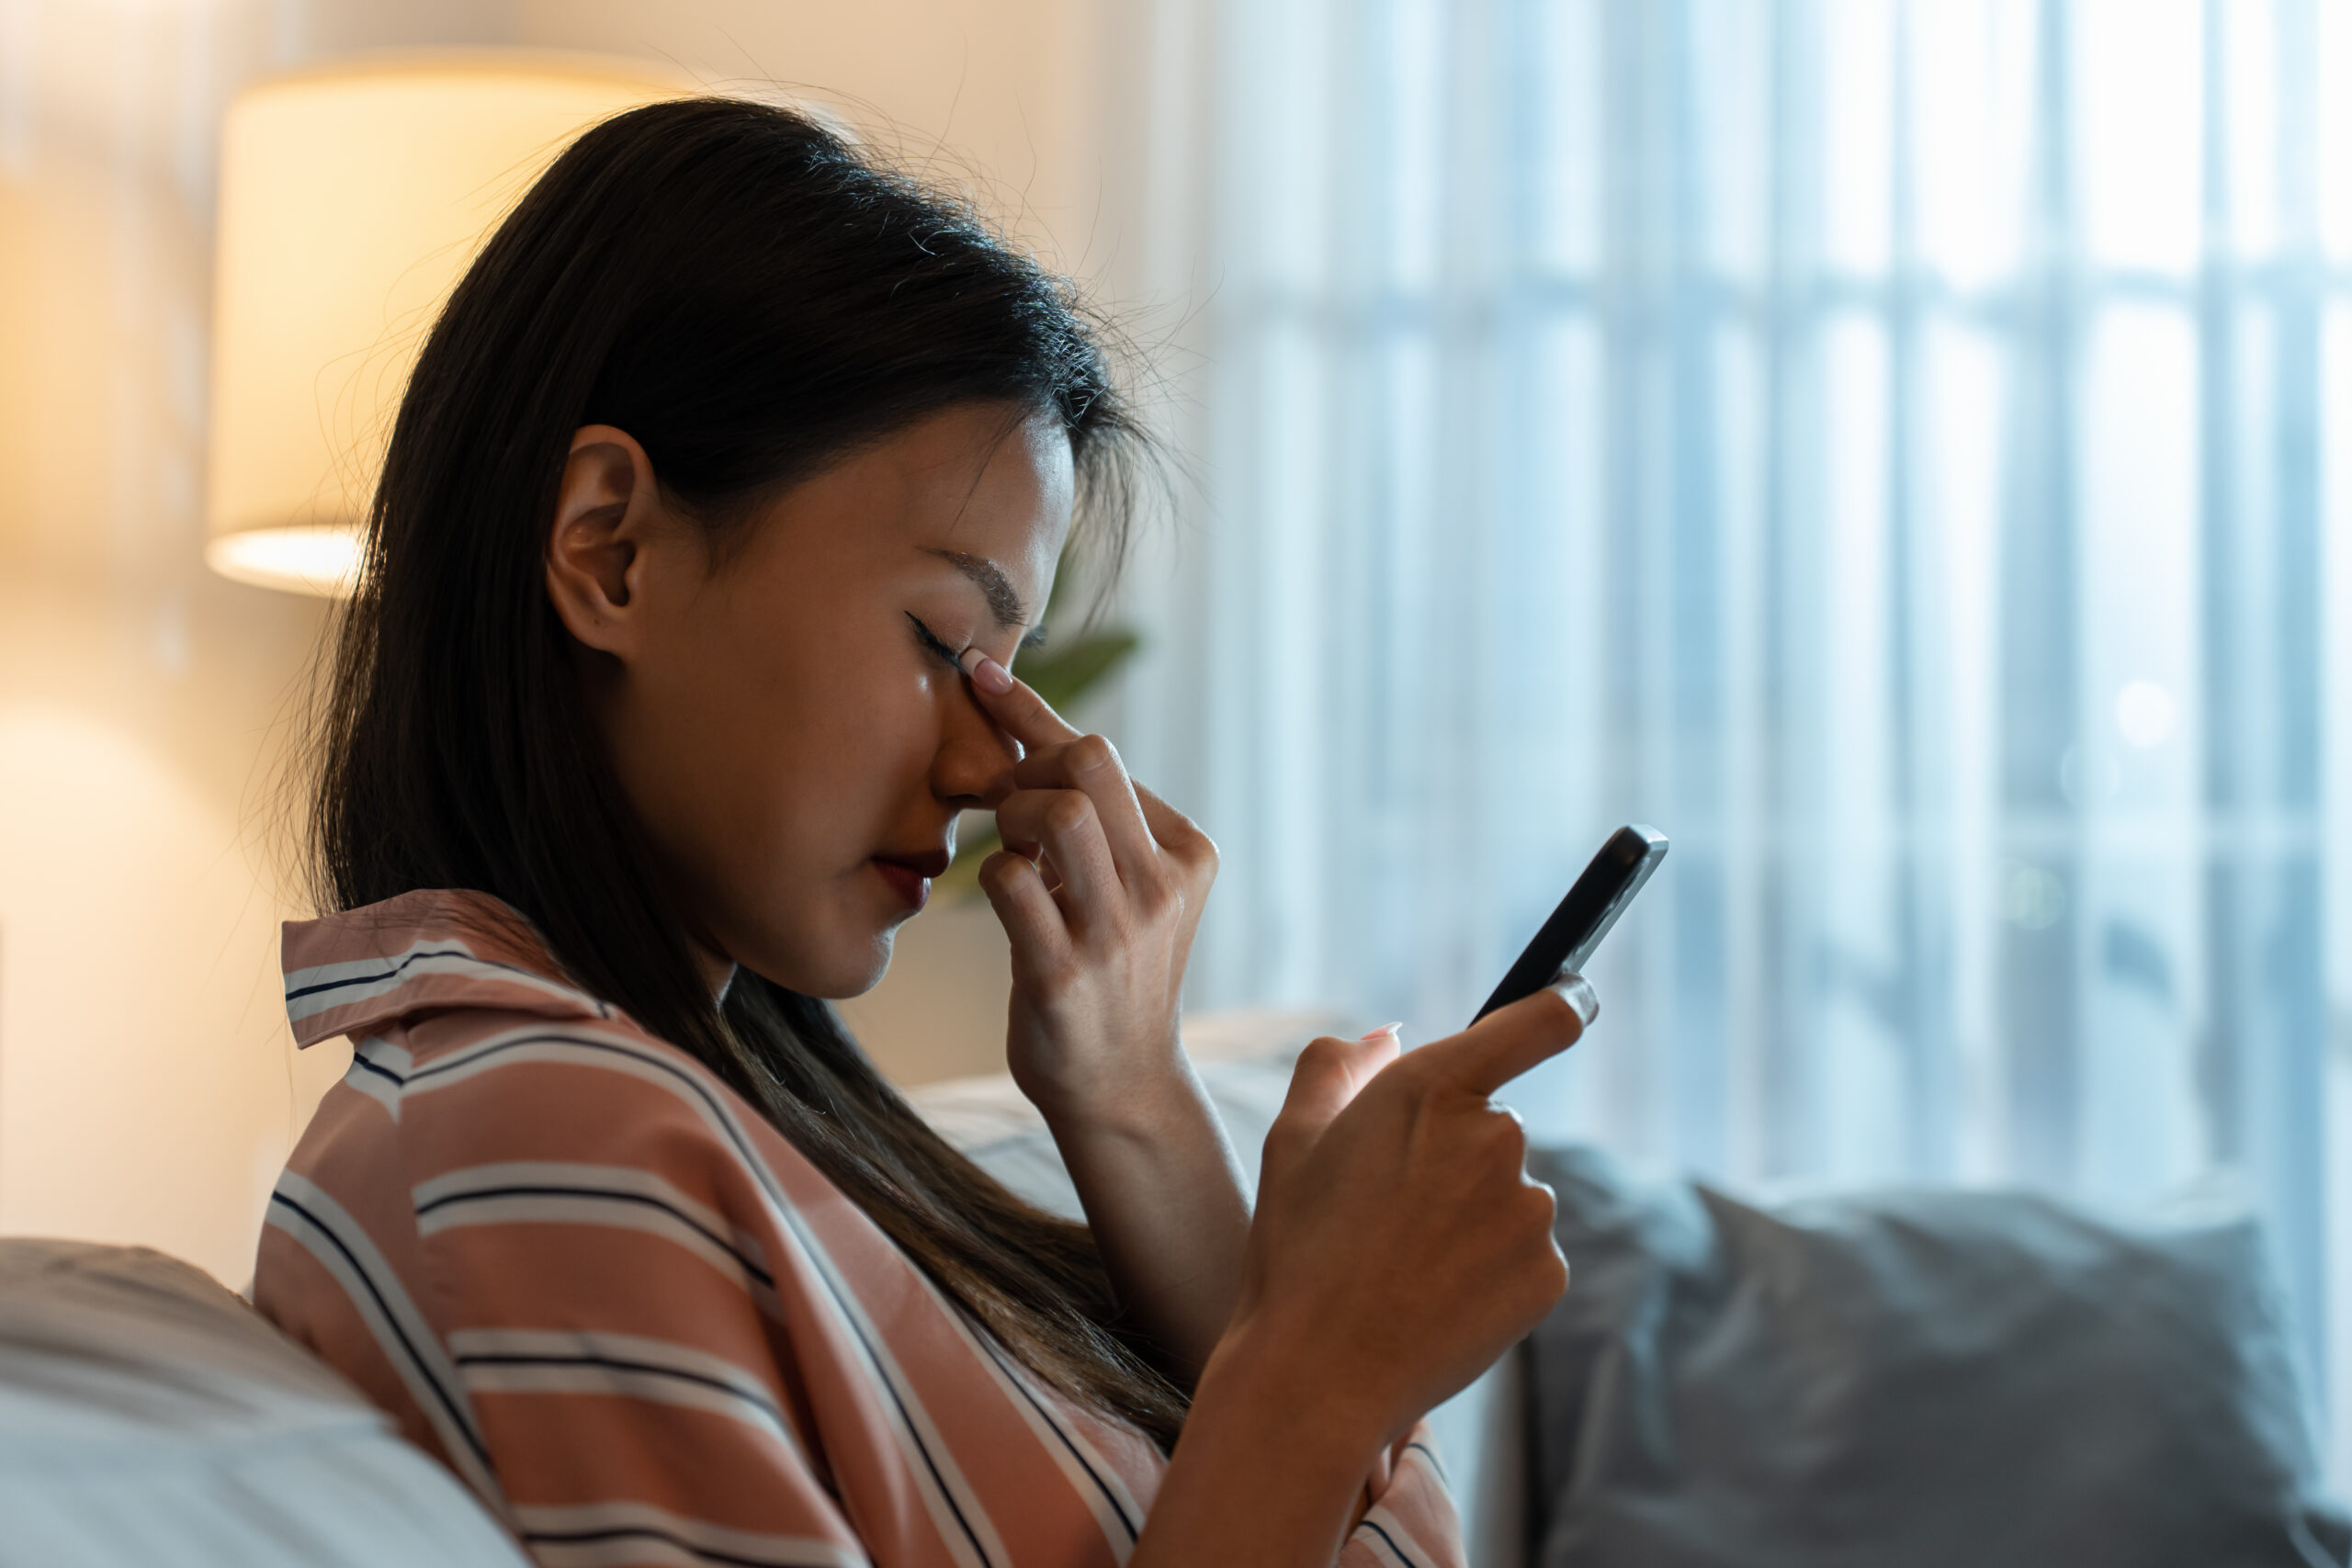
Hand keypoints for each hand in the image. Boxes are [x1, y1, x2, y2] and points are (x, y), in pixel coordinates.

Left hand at [958, 649, 1218, 1123]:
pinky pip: (1009, 882)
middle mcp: (1162, 885)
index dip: (1031, 708)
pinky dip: (988, 874)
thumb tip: (1025, 733)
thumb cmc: (1110, 973)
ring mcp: (1118, 931)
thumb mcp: (1129, 890)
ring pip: (1054, 813)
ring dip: (1005, 815)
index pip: (1103, 754)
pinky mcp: (1065, 973)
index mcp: (1187, 853)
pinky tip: (998, 895)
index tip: (980, 674)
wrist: (1121, 1086)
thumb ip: (1099, 824)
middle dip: (1023, 762)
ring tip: (1001, 846)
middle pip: (1088, 761)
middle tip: (995, 797)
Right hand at [1221, 982, 1594, 1456]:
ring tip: (1406, 1265)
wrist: (1320, 1372)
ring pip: (1511, 1196)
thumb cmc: (1298, 1249)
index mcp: (1433, 1087)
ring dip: (1473, 1219)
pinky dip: (1491, 1273)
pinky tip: (1436, 1299)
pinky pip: (1525, 1256)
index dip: (1562, 1007)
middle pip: (1496, 1126)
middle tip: (1392, 1212)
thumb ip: (1337, 1067)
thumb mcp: (1293, 1140)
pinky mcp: (1548, 1273)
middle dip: (1456, 1157)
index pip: (1540, 1020)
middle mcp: (1497, 1136)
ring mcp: (1529, 1208)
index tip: (1572, 1004)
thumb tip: (1386, 1036)